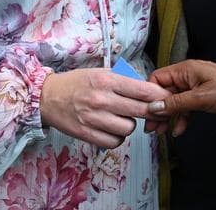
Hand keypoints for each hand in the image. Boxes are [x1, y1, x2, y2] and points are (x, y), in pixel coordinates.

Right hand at [40, 68, 170, 147]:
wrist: (47, 97)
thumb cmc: (77, 83)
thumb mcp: (101, 73)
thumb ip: (125, 80)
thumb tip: (150, 89)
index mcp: (108, 81)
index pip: (144, 90)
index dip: (160, 96)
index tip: (168, 98)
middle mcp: (102, 100)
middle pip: (141, 110)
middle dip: (153, 111)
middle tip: (155, 111)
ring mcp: (93, 118)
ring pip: (129, 128)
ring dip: (130, 124)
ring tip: (122, 118)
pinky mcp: (86, 134)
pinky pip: (114, 141)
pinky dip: (117, 137)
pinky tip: (112, 128)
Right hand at [145, 60, 215, 136]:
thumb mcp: (200, 98)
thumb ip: (175, 103)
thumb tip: (153, 107)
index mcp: (185, 70)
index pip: (157, 79)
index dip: (149, 95)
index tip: (144, 110)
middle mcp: (188, 77)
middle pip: (164, 92)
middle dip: (157, 109)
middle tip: (150, 126)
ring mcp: (195, 87)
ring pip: (175, 102)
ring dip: (168, 116)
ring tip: (160, 131)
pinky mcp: (203, 97)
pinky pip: (186, 107)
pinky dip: (182, 118)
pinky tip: (178, 130)